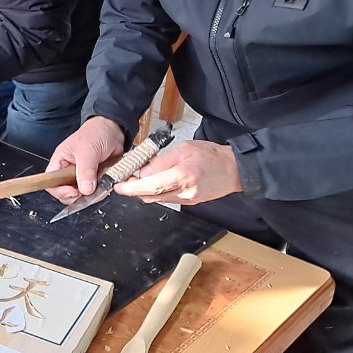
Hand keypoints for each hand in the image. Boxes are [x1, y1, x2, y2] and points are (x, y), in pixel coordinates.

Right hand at [46, 117, 125, 201]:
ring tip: (100, 184)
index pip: (51, 182)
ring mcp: (81, 177)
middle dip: (77, 196)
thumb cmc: (96, 133)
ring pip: (81, 195)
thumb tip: (85, 189)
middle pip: (65, 193)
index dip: (59, 191)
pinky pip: (94, 193)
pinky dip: (100, 192)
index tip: (74, 192)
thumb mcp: (88, 150)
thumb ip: (85, 170)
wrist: (114, 131)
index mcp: (60, 162)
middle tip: (89, 191)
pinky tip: (105, 184)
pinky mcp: (93, 180)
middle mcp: (68, 171)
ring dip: (91, 194)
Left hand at [111, 141, 241, 205]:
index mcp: (182, 176)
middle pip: (150, 196)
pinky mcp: (189, 203)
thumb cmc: (211, 155)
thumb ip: (161, 162)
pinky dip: (157, 192)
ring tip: (140, 179)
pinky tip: (156, 183)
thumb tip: (143, 172)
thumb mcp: (183, 149)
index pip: (150, 186)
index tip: (119, 187)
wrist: (233, 169)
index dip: (131, 188)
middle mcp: (184, 192)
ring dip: (145, 191)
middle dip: (134, 190)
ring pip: (157, 199)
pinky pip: (167, 199)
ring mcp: (187, 200)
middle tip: (125, 181)